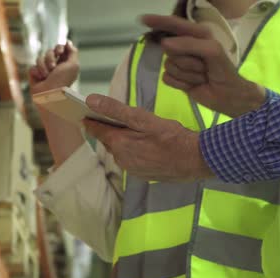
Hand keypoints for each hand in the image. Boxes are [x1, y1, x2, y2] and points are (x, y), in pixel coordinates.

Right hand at [29, 41, 79, 93]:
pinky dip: (37, 72)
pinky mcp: (35, 75)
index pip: (60, 49)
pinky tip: (40, 79)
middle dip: (50, 58)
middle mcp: (55, 66)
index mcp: (65, 64)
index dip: (59, 48)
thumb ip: (73, 52)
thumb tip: (68, 42)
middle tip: (53, 68)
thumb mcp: (73, 65)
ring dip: (44, 67)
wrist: (49, 95)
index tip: (59, 52)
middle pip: (49, 52)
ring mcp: (44, 70)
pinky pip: (33, 67)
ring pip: (40, 58)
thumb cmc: (63, 81)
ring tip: (47, 76)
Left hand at [83, 94, 214, 181]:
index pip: (97, 130)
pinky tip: (145, 145)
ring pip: (120, 152)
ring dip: (123, 142)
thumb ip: (115, 109)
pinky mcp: (142, 175)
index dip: (90, 121)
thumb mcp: (143, 118)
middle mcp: (122, 160)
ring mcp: (132, 170)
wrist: (195, 160)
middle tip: (110, 119)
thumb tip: (90, 100)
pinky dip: (133, 152)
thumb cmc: (172, 137)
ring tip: (131, 131)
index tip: (84, 114)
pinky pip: (131, 161)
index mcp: (119, 144)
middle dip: (109, 131)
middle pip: (109, 142)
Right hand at [141, 15, 265, 116]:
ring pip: (169, 66)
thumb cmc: (223, 69)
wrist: (227, 95)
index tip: (143, 19)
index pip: (173, 25)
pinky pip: (167, 78)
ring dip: (188, 74)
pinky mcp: (175, 79)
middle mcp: (184, 47)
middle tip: (203, 65)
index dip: (158, 21)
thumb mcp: (211, 50)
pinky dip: (181, 84)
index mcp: (195, 35)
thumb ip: (189, 44)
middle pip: (168, 49)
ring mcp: (178, 64)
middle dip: (186, 59)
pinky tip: (193, 85)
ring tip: (201, 76)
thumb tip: (164, 43)